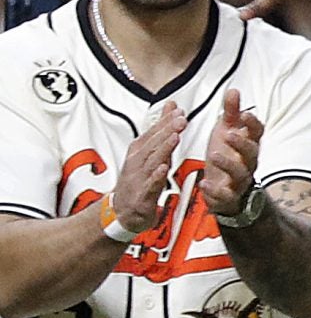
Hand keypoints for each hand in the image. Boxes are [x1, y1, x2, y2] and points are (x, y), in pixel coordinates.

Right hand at [109, 105, 184, 238]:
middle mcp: (137, 162)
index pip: (153, 133)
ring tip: (175, 137)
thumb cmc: (139, 179)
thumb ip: (162, 131)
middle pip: (153, 144)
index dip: (165, 121)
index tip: (178, 109)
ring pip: (152, 162)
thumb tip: (172, 106)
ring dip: (163, 149)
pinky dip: (155, 176)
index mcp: (139, 152)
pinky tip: (164, 168)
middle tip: (181, 119)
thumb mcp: (151, 153)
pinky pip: (149, 185)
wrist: (122, 211)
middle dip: (166, 131)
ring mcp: (138, 178)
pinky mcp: (141, 196)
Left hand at [198, 90, 263, 218]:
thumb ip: (230, 112)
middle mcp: (247, 163)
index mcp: (248, 145)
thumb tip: (233, 90)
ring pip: (240, 173)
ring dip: (228, 164)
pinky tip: (204, 183)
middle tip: (229, 134)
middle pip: (252, 154)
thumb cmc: (227, 158)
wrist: (225, 191)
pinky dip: (215, 190)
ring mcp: (239, 180)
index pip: (257, 134)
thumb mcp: (226, 131)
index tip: (244, 114)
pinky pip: (225, 194)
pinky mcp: (228, 196)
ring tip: (213, 155)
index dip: (253, 124)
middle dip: (242, 144)